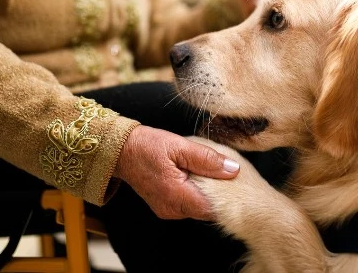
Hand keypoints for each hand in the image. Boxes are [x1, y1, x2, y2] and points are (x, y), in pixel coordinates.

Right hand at [113, 126, 240, 220]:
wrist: (121, 151)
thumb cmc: (148, 146)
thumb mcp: (180, 146)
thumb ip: (208, 159)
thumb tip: (233, 169)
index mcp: (176, 196)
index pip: (212, 209)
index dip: (227, 197)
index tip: (236, 183)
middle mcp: (172, 209)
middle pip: (206, 209)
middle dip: (218, 194)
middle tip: (225, 173)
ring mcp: (167, 210)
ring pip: (197, 207)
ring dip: (206, 192)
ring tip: (210, 171)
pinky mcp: (165, 206)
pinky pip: (187, 204)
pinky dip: (195, 192)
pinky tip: (196, 176)